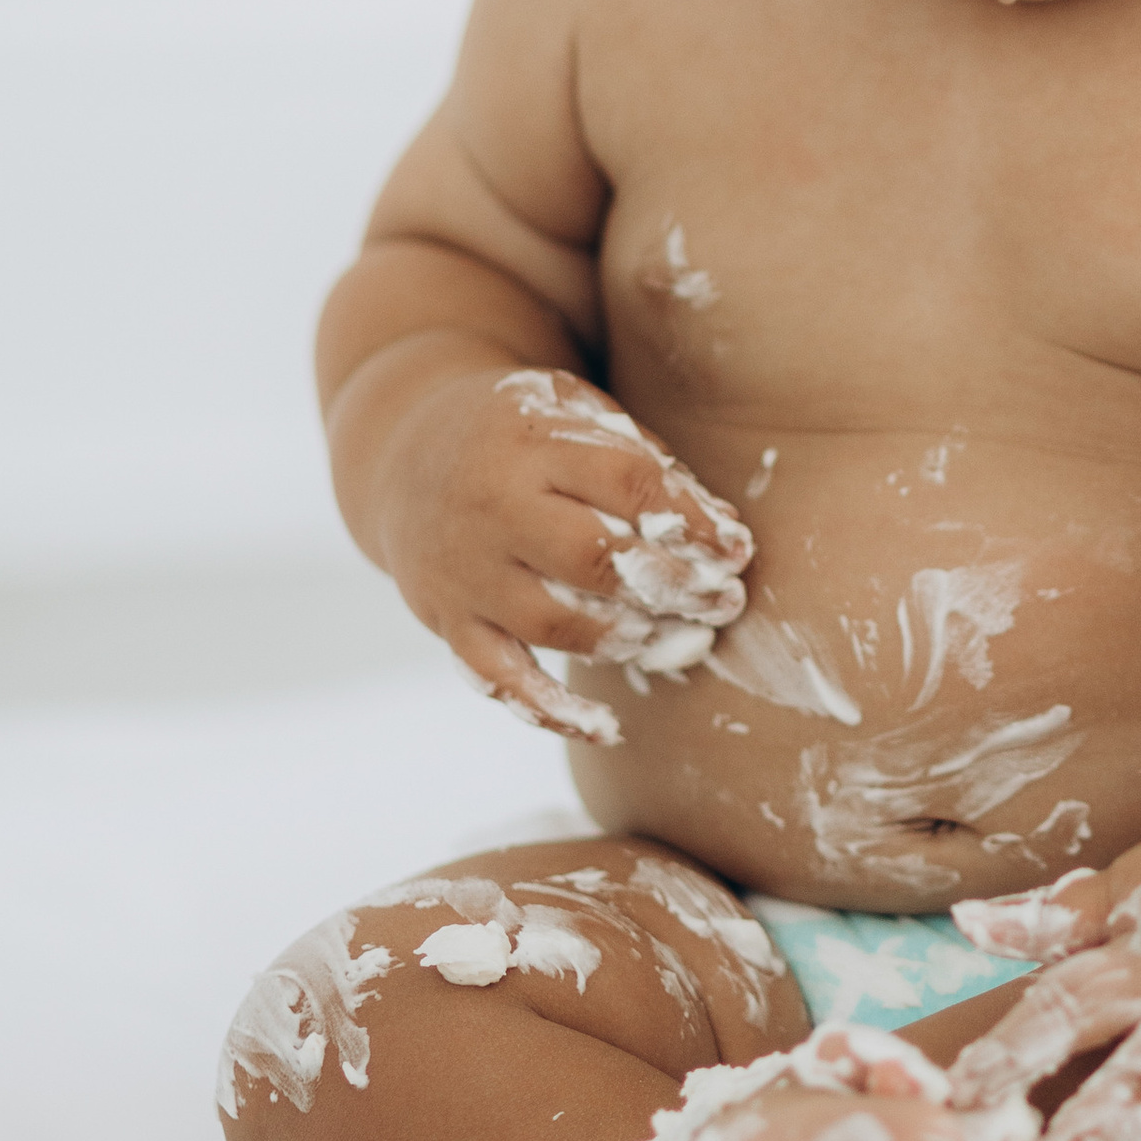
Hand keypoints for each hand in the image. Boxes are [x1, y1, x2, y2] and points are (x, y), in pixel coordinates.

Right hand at [371, 364, 751, 742]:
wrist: (401, 455)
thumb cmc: (520, 436)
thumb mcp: (573, 413)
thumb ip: (645, 463)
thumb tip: (726, 531)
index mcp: (532, 444)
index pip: (627, 483)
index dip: (692, 521)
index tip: (739, 550)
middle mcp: (493, 508)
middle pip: (593, 558)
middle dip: (672, 587)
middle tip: (722, 602)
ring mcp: (466, 572)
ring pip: (554, 623)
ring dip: (628, 639)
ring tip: (678, 638)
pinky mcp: (448, 622)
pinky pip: (498, 679)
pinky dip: (551, 709)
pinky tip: (605, 728)